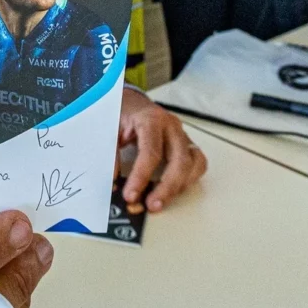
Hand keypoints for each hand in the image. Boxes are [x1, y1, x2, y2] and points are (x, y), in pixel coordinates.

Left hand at [117, 86, 206, 212]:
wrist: (133, 102)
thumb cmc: (123, 114)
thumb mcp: (110, 128)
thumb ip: (111, 153)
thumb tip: (113, 181)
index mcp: (152, 119)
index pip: (151, 151)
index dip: (141, 176)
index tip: (130, 195)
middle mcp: (172, 126)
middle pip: (180, 160)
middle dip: (167, 188)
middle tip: (151, 205)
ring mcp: (183, 135)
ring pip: (194, 163)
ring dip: (179, 187)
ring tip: (161, 201)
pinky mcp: (187, 144)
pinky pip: (198, 163)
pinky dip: (189, 180)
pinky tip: (173, 190)